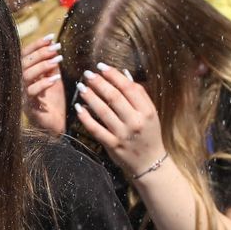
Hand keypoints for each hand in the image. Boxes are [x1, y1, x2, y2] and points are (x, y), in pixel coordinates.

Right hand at [21, 34, 65, 133]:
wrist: (55, 126)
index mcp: (24, 75)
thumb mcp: (53, 79)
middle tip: (56, 48)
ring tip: (58, 60)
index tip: (51, 37)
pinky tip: (55, 79)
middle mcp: (19, 84)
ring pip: (26, 75)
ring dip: (42, 66)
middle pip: (24, 63)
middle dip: (40, 53)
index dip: (36, 45)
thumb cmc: (53, 103)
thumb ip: (51, 65)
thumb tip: (52, 45)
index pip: (25, 55)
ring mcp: (21, 95)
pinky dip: (43, 84)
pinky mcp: (27, 107)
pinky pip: (32, 92)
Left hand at [73, 63, 165, 177]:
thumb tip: (124, 74)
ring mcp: (123, 134)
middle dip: (99, 83)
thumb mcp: (151, 114)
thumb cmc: (149, 134)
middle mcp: (135, 122)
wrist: (150, 163)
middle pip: (114, 97)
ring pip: (103, 111)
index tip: (102, 66)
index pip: (128, 88)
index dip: (113, 75)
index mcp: (146, 111)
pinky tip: (79, 108)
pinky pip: (96, 129)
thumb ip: (140, 94)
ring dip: (90, 97)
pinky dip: (86, 118)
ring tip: (82, 87)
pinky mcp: (112, 145)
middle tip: (88, 74)